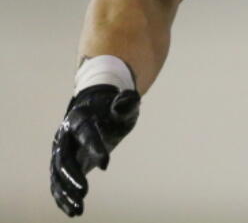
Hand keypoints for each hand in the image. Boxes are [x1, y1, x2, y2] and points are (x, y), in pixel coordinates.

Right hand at [50, 85, 140, 216]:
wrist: (97, 107)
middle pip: (63, 157)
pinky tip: (73, 211)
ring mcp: (62, 150)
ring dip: (65, 192)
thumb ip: (126, 104)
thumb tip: (125, 101)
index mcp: (80, 118)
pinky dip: (63, 197)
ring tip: (77, 209)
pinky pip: (59, 182)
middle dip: (72, 176)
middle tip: (84, 192)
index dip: (93, 146)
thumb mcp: (125, 104)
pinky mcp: (64, 163)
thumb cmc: (114, 107)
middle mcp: (65, 135)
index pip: (85, 132)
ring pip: (58, 174)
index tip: (106, 164)